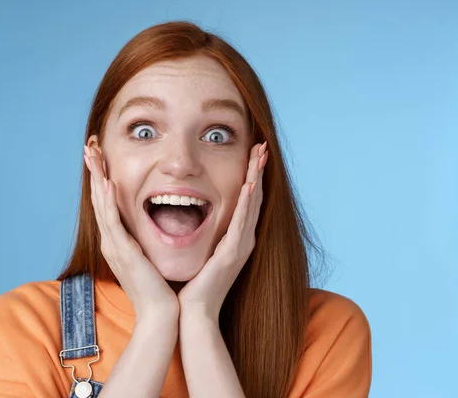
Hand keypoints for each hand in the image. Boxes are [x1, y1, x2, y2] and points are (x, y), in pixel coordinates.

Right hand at [83, 145, 178, 320]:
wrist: (160, 312)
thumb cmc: (158, 287)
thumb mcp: (148, 257)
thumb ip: (143, 241)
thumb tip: (148, 227)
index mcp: (117, 241)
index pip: (106, 205)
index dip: (101, 180)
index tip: (100, 159)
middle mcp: (111, 241)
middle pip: (98, 200)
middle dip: (94, 173)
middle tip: (88, 148)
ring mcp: (114, 246)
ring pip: (101, 206)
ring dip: (97, 179)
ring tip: (92, 156)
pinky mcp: (123, 251)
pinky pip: (113, 222)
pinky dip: (107, 202)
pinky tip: (106, 184)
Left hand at [177, 142, 267, 320]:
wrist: (195, 311)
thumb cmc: (196, 283)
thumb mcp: (204, 251)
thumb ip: (208, 234)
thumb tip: (196, 214)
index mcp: (237, 238)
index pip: (248, 200)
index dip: (252, 176)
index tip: (253, 154)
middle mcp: (244, 239)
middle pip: (255, 197)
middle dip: (258, 170)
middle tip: (262, 146)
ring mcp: (241, 246)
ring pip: (252, 205)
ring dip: (256, 178)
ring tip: (260, 156)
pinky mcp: (232, 253)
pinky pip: (241, 223)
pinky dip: (247, 203)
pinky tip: (251, 186)